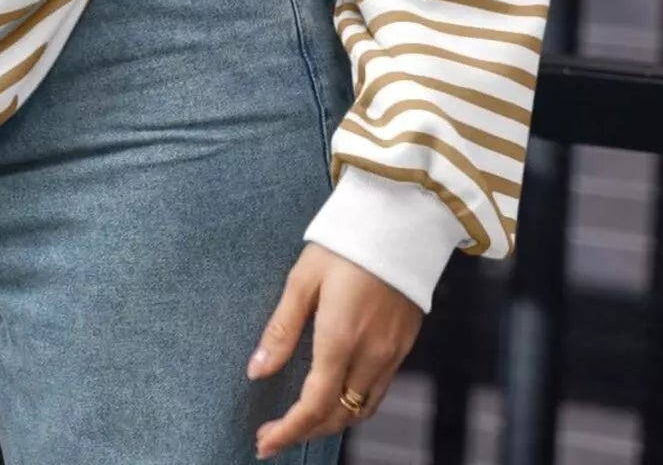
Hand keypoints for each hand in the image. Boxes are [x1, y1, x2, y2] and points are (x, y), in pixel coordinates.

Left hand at [247, 242, 423, 454]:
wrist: (401, 220)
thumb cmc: (345, 242)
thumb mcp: (303, 278)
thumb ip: (281, 330)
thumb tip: (256, 371)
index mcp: (340, 337)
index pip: (314, 405)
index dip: (289, 431)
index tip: (265, 443)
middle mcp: (371, 353)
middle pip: (338, 416)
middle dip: (306, 432)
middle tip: (275, 433)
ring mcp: (393, 351)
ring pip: (362, 409)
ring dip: (331, 421)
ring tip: (302, 418)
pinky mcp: (405, 344)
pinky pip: (379, 390)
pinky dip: (355, 403)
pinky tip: (335, 391)